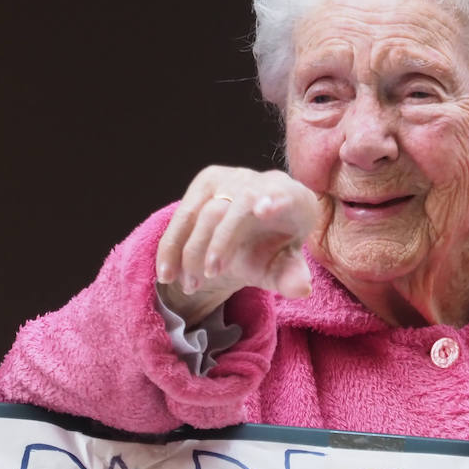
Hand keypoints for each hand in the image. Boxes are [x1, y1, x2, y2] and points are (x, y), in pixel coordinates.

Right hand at [156, 166, 318, 322]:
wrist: (253, 236)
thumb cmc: (274, 251)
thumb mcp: (284, 267)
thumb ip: (292, 277)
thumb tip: (301, 289)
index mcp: (292, 197)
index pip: (283, 194)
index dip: (273, 200)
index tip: (263, 210)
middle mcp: (260, 181)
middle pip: (235, 207)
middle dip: (219, 243)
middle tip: (210, 276)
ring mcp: (230, 178)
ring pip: (201, 211)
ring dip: (189, 250)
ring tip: (188, 284)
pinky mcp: (205, 184)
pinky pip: (182, 216)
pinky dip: (172, 246)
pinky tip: (167, 273)